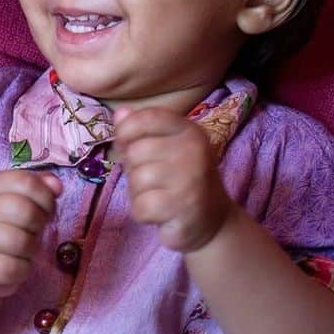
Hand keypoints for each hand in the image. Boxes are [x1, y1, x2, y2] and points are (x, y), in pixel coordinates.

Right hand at [0, 169, 60, 297]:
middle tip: (34, 231)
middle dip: (39, 223)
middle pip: (24, 210)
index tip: (46, 210)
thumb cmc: (0, 229)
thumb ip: (38, 189)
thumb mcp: (16, 201)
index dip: (45, 197)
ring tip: (24, 250)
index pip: (25, 181)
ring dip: (31, 249)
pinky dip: (22, 270)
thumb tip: (56, 185)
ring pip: (19, 241)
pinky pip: (11, 268)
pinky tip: (16, 266)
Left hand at [114, 106, 233, 251]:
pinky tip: (160, 214)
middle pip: (135, 152)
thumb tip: (119, 113)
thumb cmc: (181, 180)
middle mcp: (193, 149)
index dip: (126, 130)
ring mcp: (191, 178)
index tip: (126, 144)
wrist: (214, 220)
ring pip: (137, 180)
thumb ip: (141, 130)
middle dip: (133, 170)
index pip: (147, 117)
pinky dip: (144, 214)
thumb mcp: (165, 149)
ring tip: (159, 197)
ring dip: (139, 194)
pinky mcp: (185, 207)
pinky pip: (141, 206)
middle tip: (153, 181)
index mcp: (188, 130)